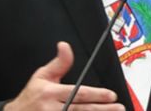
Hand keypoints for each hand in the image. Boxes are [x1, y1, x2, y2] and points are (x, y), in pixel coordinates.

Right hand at [4, 41, 123, 110]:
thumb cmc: (31, 97)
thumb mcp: (41, 76)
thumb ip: (59, 63)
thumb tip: (65, 46)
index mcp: (51, 93)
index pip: (78, 94)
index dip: (96, 95)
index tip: (110, 95)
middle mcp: (53, 109)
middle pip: (83, 110)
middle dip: (103, 109)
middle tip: (118, 107)